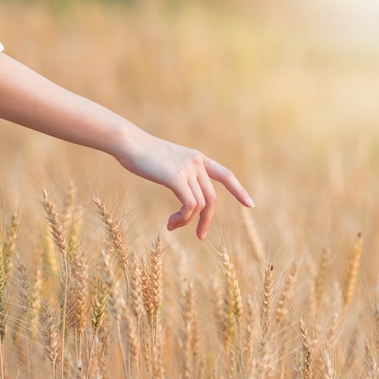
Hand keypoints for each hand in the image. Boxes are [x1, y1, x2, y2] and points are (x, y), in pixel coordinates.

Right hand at [115, 132, 253, 239]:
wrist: (128, 142)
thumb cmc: (141, 154)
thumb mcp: (166, 163)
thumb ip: (178, 174)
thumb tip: (183, 194)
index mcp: (196, 157)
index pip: (225, 174)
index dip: (238, 190)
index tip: (250, 204)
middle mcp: (196, 162)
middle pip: (211, 198)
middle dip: (206, 220)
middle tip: (200, 236)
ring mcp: (187, 169)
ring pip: (200, 205)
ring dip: (186, 221)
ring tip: (172, 225)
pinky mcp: (176, 177)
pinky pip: (189, 206)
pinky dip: (183, 218)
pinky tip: (171, 222)